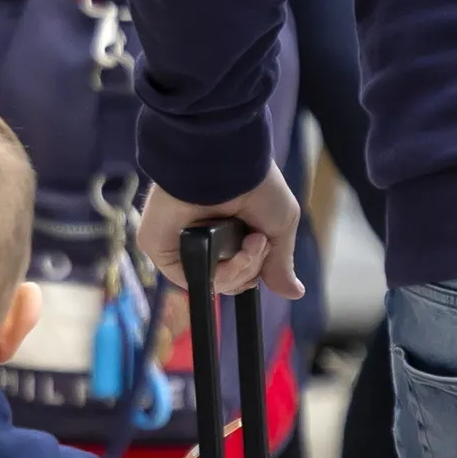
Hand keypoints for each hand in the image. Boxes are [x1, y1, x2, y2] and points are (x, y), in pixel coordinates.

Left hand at [136, 168, 305, 299]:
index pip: (239, 272)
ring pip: (213, 283)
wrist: (228, 164)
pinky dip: (218, 273)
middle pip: (229, 282)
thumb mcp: (280, 225)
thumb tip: (295, 293)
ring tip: (249, 243)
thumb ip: (280, 264)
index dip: (254, 271)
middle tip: (257, 242)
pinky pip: (191, 278)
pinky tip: (229, 253)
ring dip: (239, 270)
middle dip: (250, 268)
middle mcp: (203, 240)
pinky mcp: (161, 248)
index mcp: (227, 233)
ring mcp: (180, 245)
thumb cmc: (255, 185)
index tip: (265, 250)